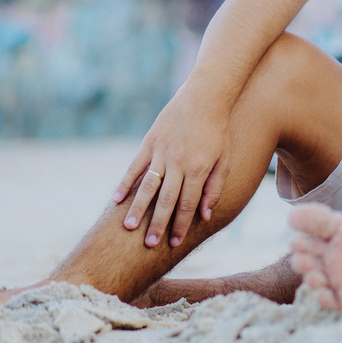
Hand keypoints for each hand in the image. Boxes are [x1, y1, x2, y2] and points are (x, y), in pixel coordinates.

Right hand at [112, 86, 230, 248]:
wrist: (205, 97)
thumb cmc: (219, 131)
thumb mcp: (225, 160)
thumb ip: (215, 188)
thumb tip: (205, 216)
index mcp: (199, 169)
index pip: (187, 204)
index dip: (180, 225)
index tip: (173, 243)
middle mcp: (178, 163)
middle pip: (166, 200)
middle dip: (157, 224)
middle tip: (149, 245)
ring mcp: (162, 152)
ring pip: (147, 186)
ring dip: (137, 208)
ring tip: (128, 228)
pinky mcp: (149, 142)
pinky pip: (135, 166)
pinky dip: (125, 183)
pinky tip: (116, 200)